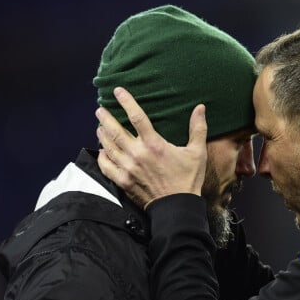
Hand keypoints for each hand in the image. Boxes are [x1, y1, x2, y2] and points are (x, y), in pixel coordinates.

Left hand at [95, 87, 207, 209]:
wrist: (177, 207)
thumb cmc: (188, 179)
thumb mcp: (197, 152)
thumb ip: (197, 128)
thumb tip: (200, 107)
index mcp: (154, 144)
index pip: (136, 116)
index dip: (126, 101)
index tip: (118, 91)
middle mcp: (138, 154)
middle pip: (115, 130)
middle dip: (105, 117)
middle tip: (100, 109)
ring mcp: (128, 168)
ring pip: (108, 146)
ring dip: (102, 134)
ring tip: (99, 126)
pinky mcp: (123, 181)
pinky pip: (106, 165)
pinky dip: (102, 156)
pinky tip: (102, 151)